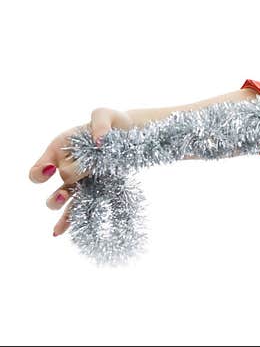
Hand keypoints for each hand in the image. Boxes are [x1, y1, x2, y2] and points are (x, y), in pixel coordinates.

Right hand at [29, 108, 134, 236]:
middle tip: (68, 190)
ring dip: (62, 205)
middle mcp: (65, 168)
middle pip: (54, 187)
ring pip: (62, 201)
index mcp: (59, 150)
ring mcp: (80, 181)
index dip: (40, 172)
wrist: (132, 135)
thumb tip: (98, 142)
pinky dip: (68, 220)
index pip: (39, 169)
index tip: (51, 169)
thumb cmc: (114, 122)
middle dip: (60, 190)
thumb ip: (99, 122)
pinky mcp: (95, 189)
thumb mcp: (106, 114)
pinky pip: (79, 208)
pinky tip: (59, 232)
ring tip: (67, 202)